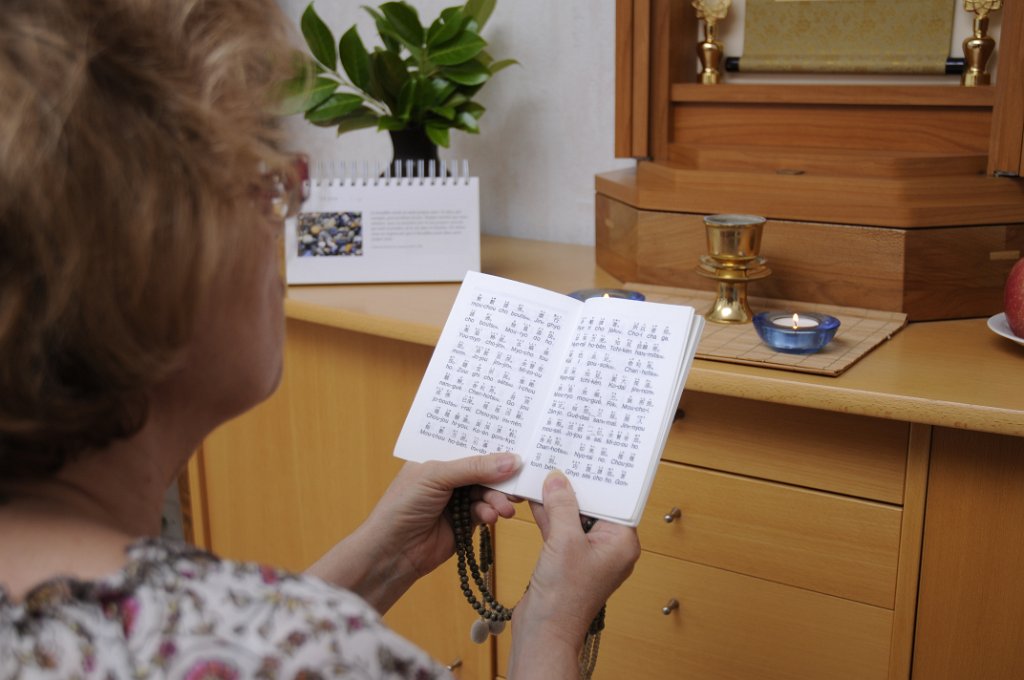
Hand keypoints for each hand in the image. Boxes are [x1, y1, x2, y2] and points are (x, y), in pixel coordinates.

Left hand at [363, 455, 521, 575]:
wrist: (393, 552)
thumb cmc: (403, 505)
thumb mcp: (437, 477)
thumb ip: (475, 468)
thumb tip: (513, 460)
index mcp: (437, 457)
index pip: (469, 443)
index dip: (492, 442)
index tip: (519, 441)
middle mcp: (449, 475)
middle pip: (484, 468)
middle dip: (501, 475)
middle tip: (520, 480)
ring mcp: (458, 499)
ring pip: (488, 491)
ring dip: (498, 498)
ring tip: (504, 507)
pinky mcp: (466, 521)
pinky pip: (486, 511)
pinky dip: (490, 513)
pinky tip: (491, 517)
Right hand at [508, 471, 639, 678]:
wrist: (544, 631)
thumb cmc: (564, 596)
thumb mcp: (564, 541)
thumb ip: (562, 506)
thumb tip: (558, 480)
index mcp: (621, 543)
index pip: (615, 502)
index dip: (600, 480)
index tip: (588, 459)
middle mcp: (608, 547)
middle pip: (594, 506)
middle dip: (576, 487)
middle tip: (563, 459)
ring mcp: (587, 554)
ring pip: (574, 517)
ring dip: (558, 500)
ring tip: (545, 473)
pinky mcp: (567, 559)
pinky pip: (561, 530)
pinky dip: (549, 516)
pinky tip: (534, 497)